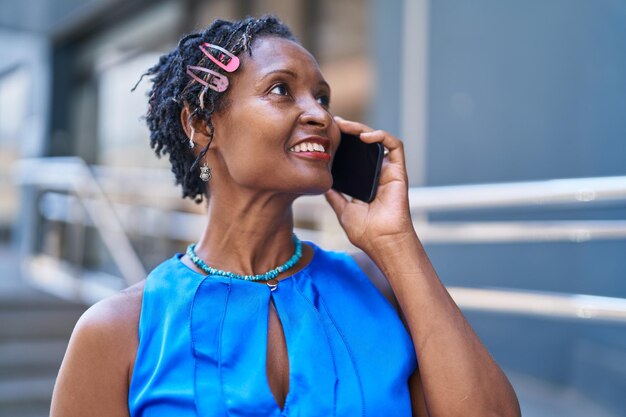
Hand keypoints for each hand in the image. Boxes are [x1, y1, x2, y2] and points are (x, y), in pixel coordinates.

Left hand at [325, 117, 414, 252]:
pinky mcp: (398, 171)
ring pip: (378, 140)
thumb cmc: (366, 232)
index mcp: (366, 181)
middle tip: (334, 123)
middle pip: (365, 144)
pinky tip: (365, 136)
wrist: (382, 241)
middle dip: (349, 130)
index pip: (355, 155)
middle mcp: (378, 173)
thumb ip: (334, 196)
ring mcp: (388, 171)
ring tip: (345, 125)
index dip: (343, 142)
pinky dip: (381, 136)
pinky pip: (394, 146)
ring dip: (362, 128)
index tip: (327, 134)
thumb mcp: (342, 210)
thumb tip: (322, 185)